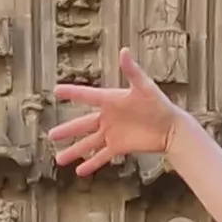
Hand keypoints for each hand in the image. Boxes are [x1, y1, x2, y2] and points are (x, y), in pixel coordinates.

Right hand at [47, 50, 181, 172]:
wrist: (171, 127)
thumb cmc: (159, 104)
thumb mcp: (145, 86)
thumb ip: (132, 71)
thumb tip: (124, 50)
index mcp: (111, 100)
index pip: (87, 96)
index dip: (71, 93)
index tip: (56, 91)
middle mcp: (108, 117)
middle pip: (82, 124)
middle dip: (66, 130)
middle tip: (51, 135)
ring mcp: (112, 133)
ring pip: (88, 143)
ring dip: (74, 151)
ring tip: (58, 159)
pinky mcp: (119, 147)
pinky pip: (102, 156)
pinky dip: (91, 163)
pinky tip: (79, 171)